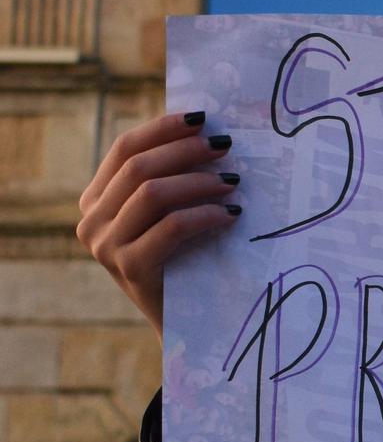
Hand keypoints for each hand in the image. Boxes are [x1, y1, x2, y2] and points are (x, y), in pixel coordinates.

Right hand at [76, 112, 240, 340]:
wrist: (184, 323)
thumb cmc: (183, 258)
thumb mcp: (165, 213)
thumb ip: (168, 176)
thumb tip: (202, 127)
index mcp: (94, 200)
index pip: (124, 149)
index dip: (162, 129)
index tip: (201, 119)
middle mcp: (91, 221)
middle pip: (138, 167)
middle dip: (185, 150)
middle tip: (225, 146)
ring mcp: (104, 246)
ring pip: (152, 193)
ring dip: (199, 181)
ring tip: (233, 180)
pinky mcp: (128, 268)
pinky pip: (170, 226)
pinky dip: (204, 214)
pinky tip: (230, 213)